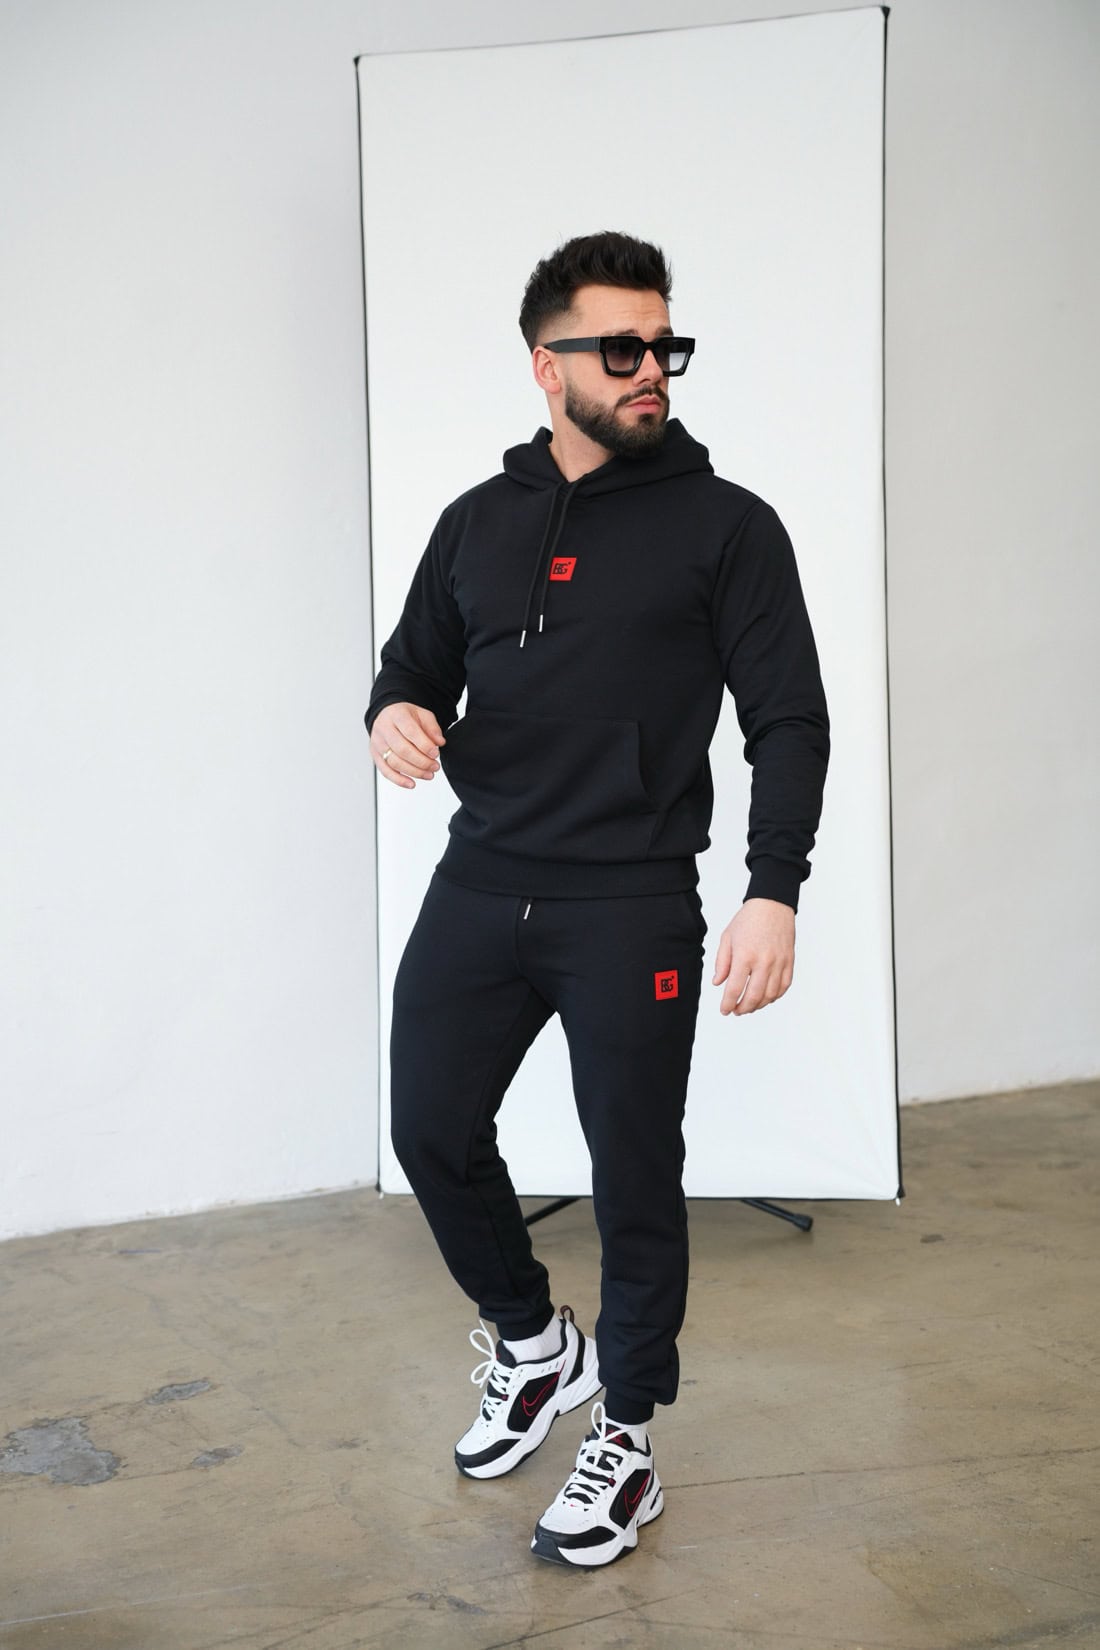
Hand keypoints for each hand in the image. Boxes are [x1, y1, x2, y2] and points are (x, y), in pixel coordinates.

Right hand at [371, 702, 445, 788]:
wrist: (386, 715)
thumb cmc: (404, 716)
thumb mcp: (422, 714)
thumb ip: (432, 728)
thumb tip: (439, 742)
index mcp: (397, 715)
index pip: (410, 731)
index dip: (424, 745)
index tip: (435, 753)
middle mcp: (384, 729)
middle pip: (402, 749)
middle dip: (422, 761)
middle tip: (435, 766)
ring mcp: (378, 743)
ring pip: (394, 762)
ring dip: (414, 772)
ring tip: (429, 774)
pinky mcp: (376, 755)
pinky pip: (385, 771)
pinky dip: (399, 780)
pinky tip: (411, 783)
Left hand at [712, 897, 794, 1015]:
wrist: (772, 904)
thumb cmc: (748, 919)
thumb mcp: (727, 938)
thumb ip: (722, 962)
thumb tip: (718, 983)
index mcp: (745, 955)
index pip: (735, 989)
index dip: (728, 1004)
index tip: (724, 1010)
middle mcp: (763, 962)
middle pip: (754, 996)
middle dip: (743, 1008)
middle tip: (736, 1011)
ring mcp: (779, 963)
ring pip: (770, 995)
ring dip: (759, 1005)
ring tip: (750, 1006)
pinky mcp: (789, 961)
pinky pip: (784, 986)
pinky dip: (775, 996)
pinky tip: (766, 997)